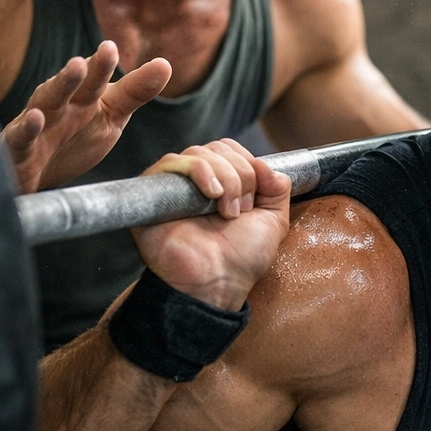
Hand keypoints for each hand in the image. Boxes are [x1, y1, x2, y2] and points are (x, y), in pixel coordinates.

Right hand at [1, 41, 170, 193]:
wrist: (37, 181)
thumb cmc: (74, 141)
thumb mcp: (110, 117)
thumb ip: (134, 93)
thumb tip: (165, 64)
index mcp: (82, 99)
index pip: (95, 81)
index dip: (101, 66)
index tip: (111, 48)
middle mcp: (59, 107)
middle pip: (70, 88)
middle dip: (80, 72)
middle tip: (98, 55)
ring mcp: (36, 127)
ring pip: (46, 103)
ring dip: (60, 87)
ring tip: (75, 68)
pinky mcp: (17, 150)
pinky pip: (20, 138)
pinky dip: (27, 128)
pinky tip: (36, 118)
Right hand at [131, 139, 291, 310]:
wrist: (217, 283)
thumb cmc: (241, 259)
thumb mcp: (273, 221)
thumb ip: (278, 188)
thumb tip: (268, 165)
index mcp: (221, 185)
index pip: (232, 149)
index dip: (249, 166)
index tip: (254, 201)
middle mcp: (196, 183)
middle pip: (218, 147)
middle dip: (240, 174)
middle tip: (241, 209)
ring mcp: (174, 187)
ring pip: (199, 152)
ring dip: (225, 177)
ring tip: (227, 210)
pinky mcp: (153, 193)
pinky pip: (172, 162)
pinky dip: (199, 170)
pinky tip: (211, 193)